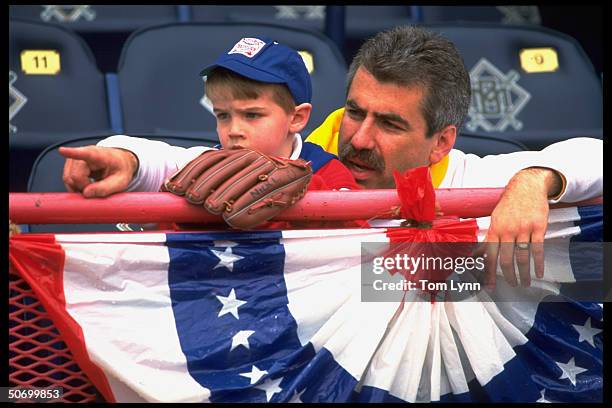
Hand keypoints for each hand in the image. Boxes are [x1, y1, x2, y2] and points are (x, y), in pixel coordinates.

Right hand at [59, 146, 138, 197]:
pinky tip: (86, 185)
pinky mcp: (71, 163)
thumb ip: (105, 188)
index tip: (62, 151)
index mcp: (100, 155)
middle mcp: (84, 153)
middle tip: (97, 189)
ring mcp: (75, 157)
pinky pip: (67, 179)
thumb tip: (86, 193)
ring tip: (93, 186)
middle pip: (75, 176)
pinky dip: (75, 186)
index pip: (85, 154)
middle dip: (83, 187)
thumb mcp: (120, 182)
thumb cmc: (121, 170)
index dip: (72, 153)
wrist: (120, 161)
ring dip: (78, 187)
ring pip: (68, 178)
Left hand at [164, 148, 311, 228]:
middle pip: (224, 169)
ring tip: (213, 208)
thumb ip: (213, 183)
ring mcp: (269, 168)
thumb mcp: (236, 179)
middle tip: (193, 199)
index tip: (174, 186)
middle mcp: (253, 157)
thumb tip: (176, 192)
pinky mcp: (285, 183)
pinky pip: (264, 195)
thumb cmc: (258, 187)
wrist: (298, 179)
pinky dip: (249, 209)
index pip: (209, 160)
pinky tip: (236, 219)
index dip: (189, 172)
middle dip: (206, 184)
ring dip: (226, 196)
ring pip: (243, 182)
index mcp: (237, 154)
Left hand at [478, 167, 561, 288]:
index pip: (489, 255)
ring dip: (524, 273)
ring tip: (525, 282)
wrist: (527, 186)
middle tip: (512, 284)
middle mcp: (507, 230)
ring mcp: (523, 229)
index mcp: (495, 229)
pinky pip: (538, 249)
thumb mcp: (495, 219)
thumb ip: (488, 238)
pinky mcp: (538, 227)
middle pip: (506, 258)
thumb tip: (475, 253)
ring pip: (522, 256)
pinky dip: (539, 263)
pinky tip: (539, 272)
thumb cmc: (509, 205)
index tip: (490, 284)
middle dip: (509, 275)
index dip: (489, 271)